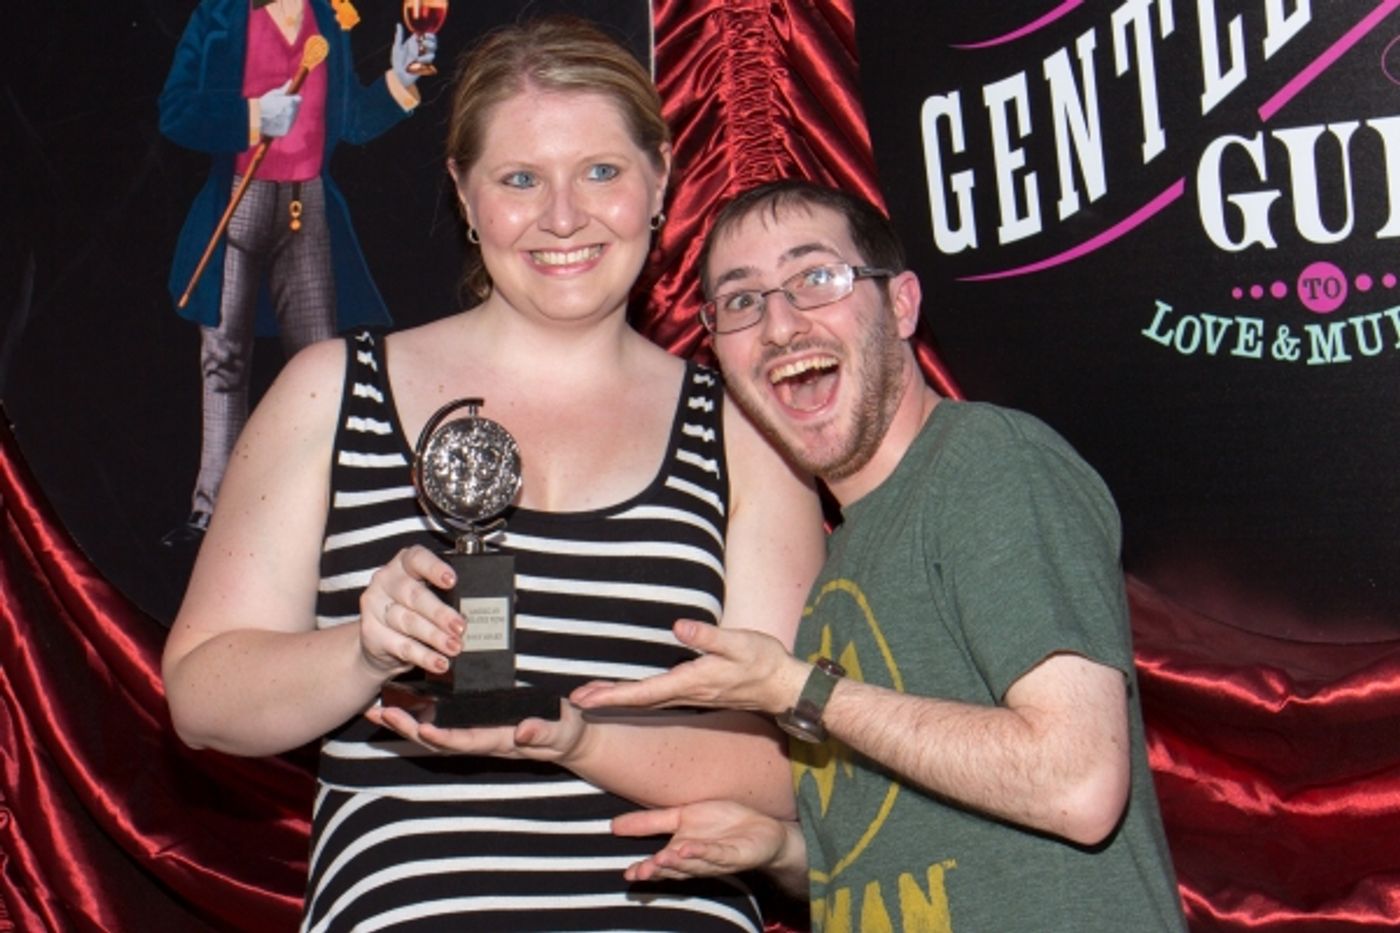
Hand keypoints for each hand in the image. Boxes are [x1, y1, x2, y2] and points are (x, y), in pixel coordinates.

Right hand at [257, 82, 300, 136]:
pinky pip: (287, 127)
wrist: (255, 118)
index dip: (293, 99)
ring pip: (292, 119)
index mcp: (291, 102)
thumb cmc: (263, 104)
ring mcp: (290, 123)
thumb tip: (291, 81)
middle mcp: (292, 113)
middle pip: (296, 109)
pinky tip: (274, 122)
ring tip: (274, 114)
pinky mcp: (286, 131)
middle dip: (290, 108)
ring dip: (287, 117)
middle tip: (278, 107)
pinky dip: (283, 125)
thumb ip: (284, 89)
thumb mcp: (273, 94)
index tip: (288, 99)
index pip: (299, 99)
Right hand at [357, 545, 463, 679]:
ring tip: (454, 647)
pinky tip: (438, 661)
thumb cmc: (411, 610)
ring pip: (409, 622)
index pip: (417, 559)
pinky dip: (424, 656)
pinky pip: (402, 646)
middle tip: (460, 627)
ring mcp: (375, 607)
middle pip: (414, 595)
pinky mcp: (371, 633)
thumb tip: (472, 612)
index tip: (452, 581)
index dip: (435, 568)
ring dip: (435, 637)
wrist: (379, 640)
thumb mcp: (427, 595)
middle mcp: (386, 582)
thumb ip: (446, 597)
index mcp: (403, 565)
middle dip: (441, 613)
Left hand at [366, 699, 587, 762]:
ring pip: (434, 732)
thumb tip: (524, 730)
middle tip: (381, 712)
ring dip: (405, 723)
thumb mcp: (562, 730)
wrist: (569, 738)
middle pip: (437, 740)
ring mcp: (477, 733)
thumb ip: (544, 731)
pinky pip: (442, 722)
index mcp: (499, 740)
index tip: (422, 730)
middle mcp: (481, 739)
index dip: (443, 738)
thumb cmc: (566, 732)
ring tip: (377, 708)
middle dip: (408, 729)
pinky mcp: (477, 723)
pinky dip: (419, 714)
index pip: (465, 742)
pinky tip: (401, 701)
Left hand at [391, 23, 436, 85]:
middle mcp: (422, 49)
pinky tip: (417, 62)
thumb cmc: (397, 61)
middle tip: (424, 42)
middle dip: (431, 41)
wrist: (399, 75)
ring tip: (419, 53)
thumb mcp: (397, 47)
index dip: (429, 34)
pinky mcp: (426, 65)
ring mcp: (425, 57)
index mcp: (416, 43)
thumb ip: (399, 36)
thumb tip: (398, 24)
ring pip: (433, 51)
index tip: (425, 35)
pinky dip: (423, 60)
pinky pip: (429, 60)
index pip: (427, 36)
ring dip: (427, 51)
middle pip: (433, 42)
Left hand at [569, 620, 804, 715]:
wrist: (783, 686)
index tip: (585, 699)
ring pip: (646, 701)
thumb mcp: (739, 642)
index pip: (644, 692)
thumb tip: (678, 627)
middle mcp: (686, 694)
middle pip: (638, 700)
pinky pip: (657, 698)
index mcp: (691, 682)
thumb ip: (708, 636)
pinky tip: (627, 693)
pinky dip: (635, 696)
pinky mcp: (695, 693)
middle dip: (606, 699)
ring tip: (590, 697)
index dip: (612, 695)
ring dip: (617, 698)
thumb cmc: (763, 661)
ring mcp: (690, 696)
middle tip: (573, 701)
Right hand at [612, 800, 798, 881]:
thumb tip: (614, 825)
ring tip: (660, 858)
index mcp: (681, 850)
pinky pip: (717, 855)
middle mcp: (696, 859)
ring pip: (693, 864)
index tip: (627, 874)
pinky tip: (689, 848)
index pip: (660, 863)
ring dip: (676, 863)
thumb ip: (651, 822)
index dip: (644, 869)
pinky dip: (703, 853)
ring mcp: (716, 859)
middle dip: (657, 870)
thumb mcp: (683, 816)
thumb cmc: (722, 823)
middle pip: (674, 868)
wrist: (762, 829)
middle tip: (640, 871)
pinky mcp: (735, 855)